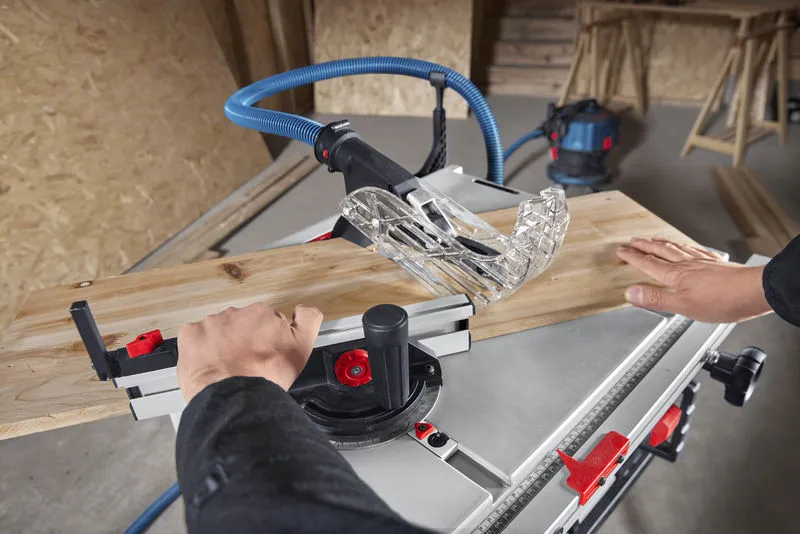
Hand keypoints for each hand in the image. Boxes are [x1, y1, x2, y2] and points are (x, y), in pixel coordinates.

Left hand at [177, 302, 323, 401]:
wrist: (234, 396)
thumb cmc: (266, 376)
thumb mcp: (302, 347)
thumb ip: (308, 320)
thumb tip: (305, 309)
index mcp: (262, 313)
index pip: (266, 322)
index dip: (266, 340)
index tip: (265, 354)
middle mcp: (236, 313)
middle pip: (241, 325)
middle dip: (243, 340)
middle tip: (246, 363)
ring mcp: (211, 323)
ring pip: (218, 331)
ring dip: (222, 345)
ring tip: (227, 368)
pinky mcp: (191, 335)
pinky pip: (194, 336)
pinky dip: (200, 349)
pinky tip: (209, 364)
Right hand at [616, 237, 770, 322]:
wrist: (754, 291)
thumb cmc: (722, 300)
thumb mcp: (683, 305)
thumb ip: (656, 299)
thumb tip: (631, 293)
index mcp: (676, 275)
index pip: (648, 264)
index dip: (632, 257)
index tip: (621, 252)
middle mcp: (687, 265)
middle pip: (661, 252)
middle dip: (644, 247)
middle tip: (632, 242)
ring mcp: (702, 263)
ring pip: (677, 249)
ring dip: (662, 243)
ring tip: (654, 239)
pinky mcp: (716, 264)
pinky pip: (696, 251)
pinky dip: (686, 246)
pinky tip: (687, 247)